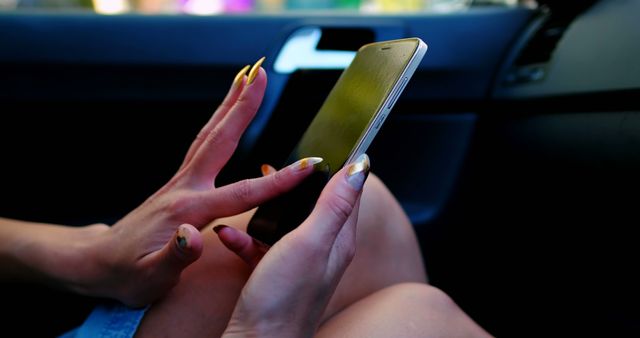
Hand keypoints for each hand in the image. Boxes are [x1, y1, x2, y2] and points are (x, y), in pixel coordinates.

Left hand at [72, 60, 314, 306]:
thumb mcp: (150, 277)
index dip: (276, 181)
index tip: (306, 166)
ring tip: (247, 78)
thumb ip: (175, 257)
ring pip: (210, 135)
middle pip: (220, 140)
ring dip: (230, 104)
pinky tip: (229, 115)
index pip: (241, 192)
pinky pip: (204, 144)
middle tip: (260, 74)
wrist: (100, 262)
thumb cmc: (127, 274)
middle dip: (242, 106)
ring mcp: (180, 182)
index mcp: (187, 211)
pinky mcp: (180, 183)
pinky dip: (220, 123)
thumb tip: (194, 236)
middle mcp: (184, 188)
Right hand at [216, 154, 370, 337]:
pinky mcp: (274, 274)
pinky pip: (261, 246)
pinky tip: (227, 237)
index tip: (324, 147)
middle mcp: (323, 251)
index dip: (338, 168)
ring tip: (245, 203)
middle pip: (313, 205)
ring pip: (283, 223)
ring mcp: (297, 263)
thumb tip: (360, 168)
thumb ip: (334, 205)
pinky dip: (244, 238)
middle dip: (291, 186)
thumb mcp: (311, 243)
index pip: (348, 193)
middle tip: (271, 170)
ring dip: (263, 211)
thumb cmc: (285, 299)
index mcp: (338, 240)